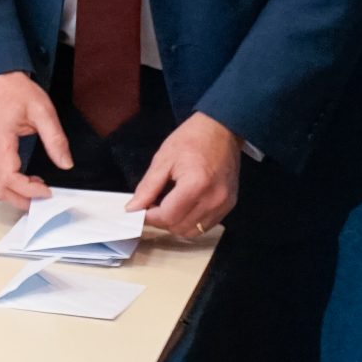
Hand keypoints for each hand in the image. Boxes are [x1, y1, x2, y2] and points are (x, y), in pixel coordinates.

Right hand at [0, 71, 71, 209]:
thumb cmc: (17, 92)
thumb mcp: (43, 110)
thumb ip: (55, 138)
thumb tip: (65, 163)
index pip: (9, 177)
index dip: (29, 190)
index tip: (48, 191)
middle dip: (21, 200)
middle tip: (45, 200)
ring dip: (16, 194)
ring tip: (39, 190)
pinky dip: (11, 186)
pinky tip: (29, 180)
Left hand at [128, 113, 241, 238]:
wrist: (221, 130)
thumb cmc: (190, 140)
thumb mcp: (163, 159)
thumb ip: (148, 187)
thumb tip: (132, 209)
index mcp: (196, 185)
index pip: (168, 216)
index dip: (148, 216)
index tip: (138, 209)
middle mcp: (214, 199)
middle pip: (180, 227)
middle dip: (160, 221)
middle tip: (150, 206)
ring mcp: (224, 204)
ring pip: (193, 231)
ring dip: (175, 224)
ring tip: (165, 206)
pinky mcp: (229, 205)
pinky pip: (206, 225)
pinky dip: (190, 221)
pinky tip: (181, 207)